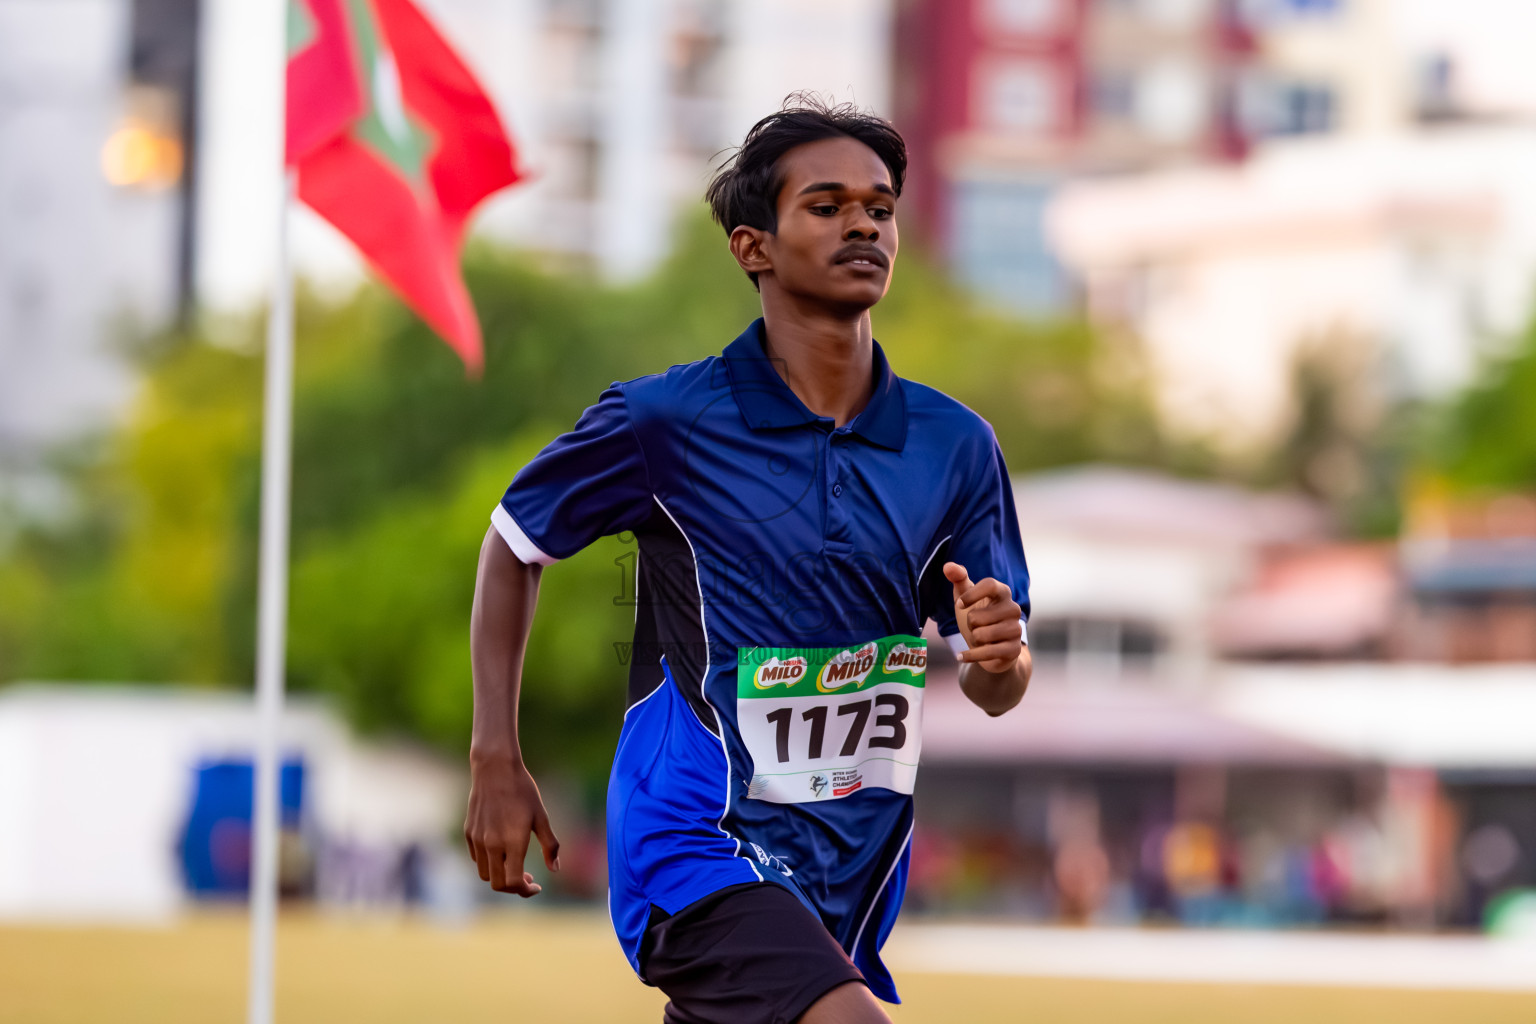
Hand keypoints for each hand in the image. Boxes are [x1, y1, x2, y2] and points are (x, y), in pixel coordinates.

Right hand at [463, 757, 560, 896]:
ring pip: (484, 874)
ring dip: (500, 877)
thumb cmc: (523, 791)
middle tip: (528, 878)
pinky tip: (502, 851)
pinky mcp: (468, 832)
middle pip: (498, 884)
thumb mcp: (541, 817)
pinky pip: (477, 859)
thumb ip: (549, 845)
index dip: (526, 891)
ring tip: (515, 865)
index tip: (537, 886)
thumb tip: (555, 869)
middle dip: (514, 888)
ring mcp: (478, 839)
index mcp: (513, 842)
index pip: (515, 882)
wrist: (495, 768)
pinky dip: (489, 863)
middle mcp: (492, 844)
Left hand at [942, 562, 1023, 673]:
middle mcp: (1013, 609)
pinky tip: (962, 656)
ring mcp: (1015, 629)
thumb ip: (958, 579)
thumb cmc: (978, 617)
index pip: (989, 584)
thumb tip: (947, 566)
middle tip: (977, 626)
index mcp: (1003, 592)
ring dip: (973, 639)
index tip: (960, 605)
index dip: (971, 595)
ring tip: (981, 638)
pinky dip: (970, 655)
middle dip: (969, 624)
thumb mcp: (966, 597)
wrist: (992, 648)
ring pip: (980, 635)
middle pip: (977, 616)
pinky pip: (987, 652)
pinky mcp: (1014, 649)